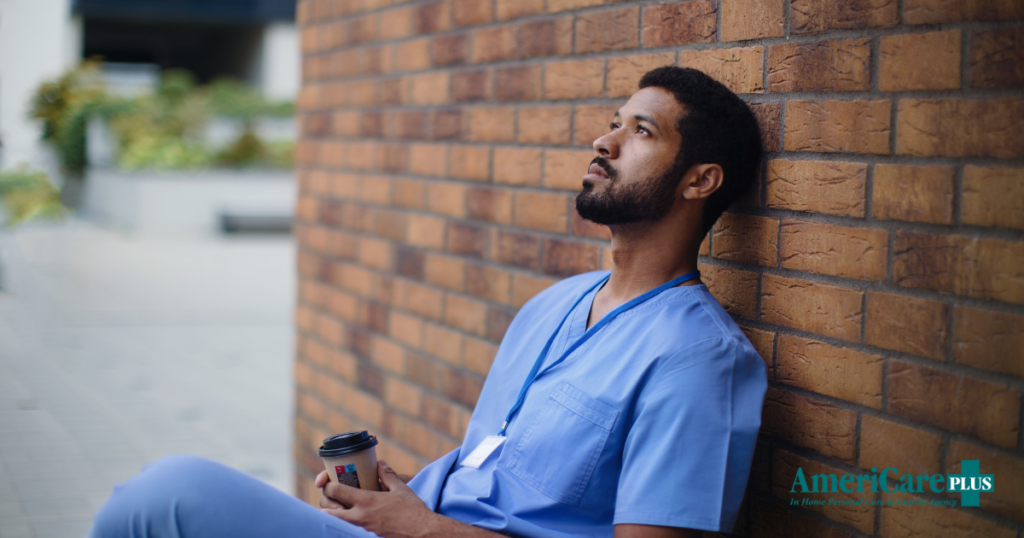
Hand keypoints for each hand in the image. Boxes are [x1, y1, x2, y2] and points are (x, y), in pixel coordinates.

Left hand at [317, 460, 438, 537]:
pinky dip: (343, 528)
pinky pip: (346, 533)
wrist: (423, 534)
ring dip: (332, 518)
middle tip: (331, 501)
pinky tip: (349, 524)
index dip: (328, 485)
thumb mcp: (401, 489)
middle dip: (324, 505)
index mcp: (366, 500)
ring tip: (338, 513)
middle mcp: (359, 517)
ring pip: (334, 526)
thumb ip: (387, 475)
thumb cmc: (413, 511)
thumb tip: (380, 464)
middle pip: (326, 512)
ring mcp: (361, 531)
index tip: (329, 483)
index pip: (335, 490)